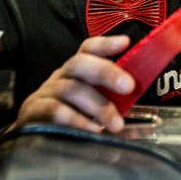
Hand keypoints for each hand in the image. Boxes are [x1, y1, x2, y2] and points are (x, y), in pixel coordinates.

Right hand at [13, 35, 134, 132]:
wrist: (35, 137)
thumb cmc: (72, 117)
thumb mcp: (94, 106)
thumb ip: (115, 105)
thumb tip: (145, 118)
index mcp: (78, 71)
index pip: (88, 49)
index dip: (106, 44)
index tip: (126, 42)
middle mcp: (62, 76)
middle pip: (80, 63)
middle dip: (106, 72)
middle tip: (129, 86)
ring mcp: (47, 92)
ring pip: (71, 88)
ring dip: (98, 105)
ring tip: (116, 124)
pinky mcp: (34, 112)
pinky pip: (55, 111)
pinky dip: (76, 119)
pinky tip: (92, 130)